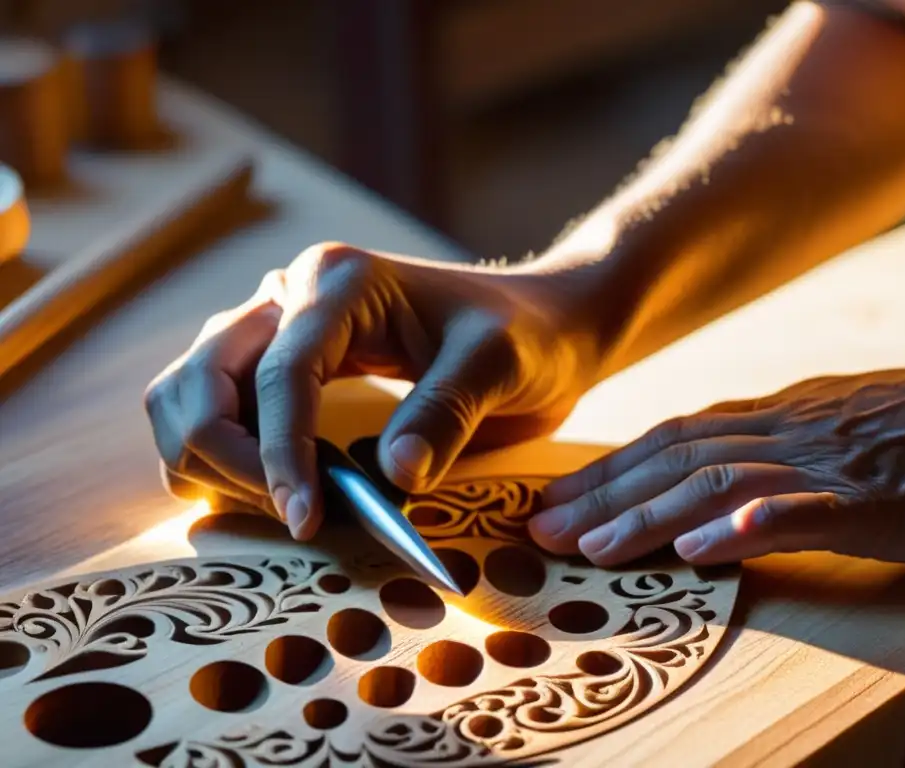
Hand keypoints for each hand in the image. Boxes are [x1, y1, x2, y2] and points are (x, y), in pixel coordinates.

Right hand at [145, 242, 596, 539]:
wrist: (536, 327)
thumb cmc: (523, 336)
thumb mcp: (498, 365)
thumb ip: (445, 412)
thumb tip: (394, 477)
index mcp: (338, 282)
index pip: (279, 372)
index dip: (282, 454)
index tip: (305, 521)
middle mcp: (289, 296)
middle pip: (199, 383)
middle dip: (227, 460)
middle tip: (293, 518)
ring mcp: (275, 329)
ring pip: (186, 399)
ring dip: (214, 464)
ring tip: (288, 508)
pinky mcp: (278, 366)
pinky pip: (212, 415)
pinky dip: (222, 463)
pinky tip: (277, 493)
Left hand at [529, 360, 904, 565]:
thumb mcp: (837, 421)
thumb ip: (776, 441)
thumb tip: (718, 470)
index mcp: (778, 415)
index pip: (674, 439)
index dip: (611, 469)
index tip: (559, 498)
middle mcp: (787, 430)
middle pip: (676, 460)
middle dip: (604, 495)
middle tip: (540, 528)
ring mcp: (826, 462)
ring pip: (719, 485)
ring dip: (650, 516)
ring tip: (592, 549)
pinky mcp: (871, 499)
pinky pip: (801, 513)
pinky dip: (746, 528)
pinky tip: (701, 551)